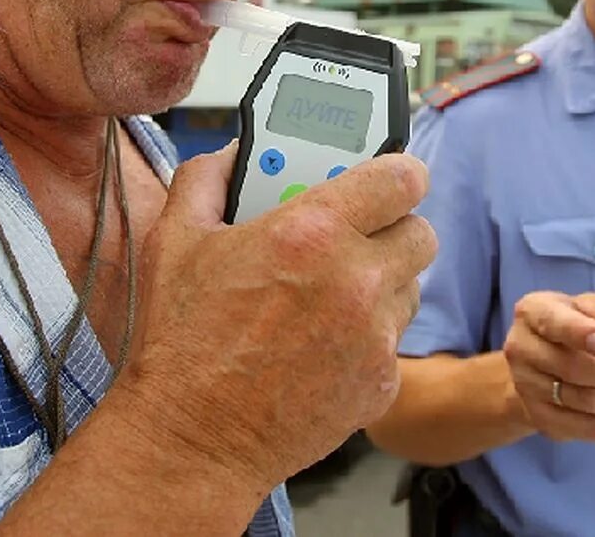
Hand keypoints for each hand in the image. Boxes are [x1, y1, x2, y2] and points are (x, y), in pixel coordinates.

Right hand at [118, 143, 435, 491]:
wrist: (192, 439)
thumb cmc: (182, 342)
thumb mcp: (174, 240)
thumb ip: (206, 178)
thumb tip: (234, 153)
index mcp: (311, 232)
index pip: (403, 178)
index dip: (399, 172)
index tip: (389, 179)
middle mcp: (355, 280)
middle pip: (420, 232)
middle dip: (391, 229)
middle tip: (354, 237)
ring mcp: (374, 336)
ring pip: (411, 287)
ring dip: (382, 283)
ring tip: (331, 294)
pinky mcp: (381, 382)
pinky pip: (394, 341)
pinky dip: (369, 339)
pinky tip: (323, 345)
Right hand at [502, 286, 594, 442]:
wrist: (534, 365)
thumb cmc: (570, 325)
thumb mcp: (588, 309)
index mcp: (533, 312)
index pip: (556, 324)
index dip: (582, 334)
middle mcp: (522, 350)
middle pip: (577, 369)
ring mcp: (528, 388)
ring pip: (585, 402)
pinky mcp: (541, 419)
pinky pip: (584, 429)